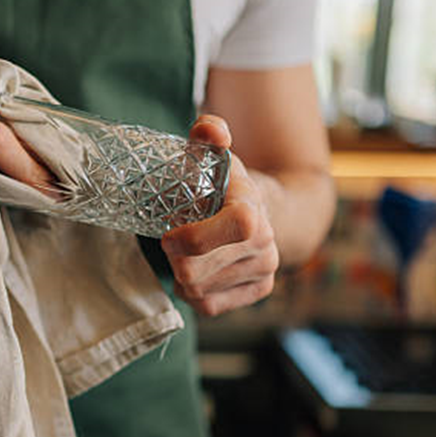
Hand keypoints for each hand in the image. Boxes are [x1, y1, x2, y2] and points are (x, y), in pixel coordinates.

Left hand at [160, 115, 278, 316]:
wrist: (268, 211)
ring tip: (185, 256)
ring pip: (200, 291)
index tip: (168, 235)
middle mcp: (265, 243)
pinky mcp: (259, 291)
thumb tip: (210, 130)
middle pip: (197, 271)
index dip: (194, 237)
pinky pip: (209, 306)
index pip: (236, 227)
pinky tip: (197, 274)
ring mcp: (264, 270)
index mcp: (251, 209)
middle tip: (173, 243)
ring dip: (182, 276)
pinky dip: (193, 294)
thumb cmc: (226, 184)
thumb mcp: (214, 157)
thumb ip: (208, 135)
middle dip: (175, 259)